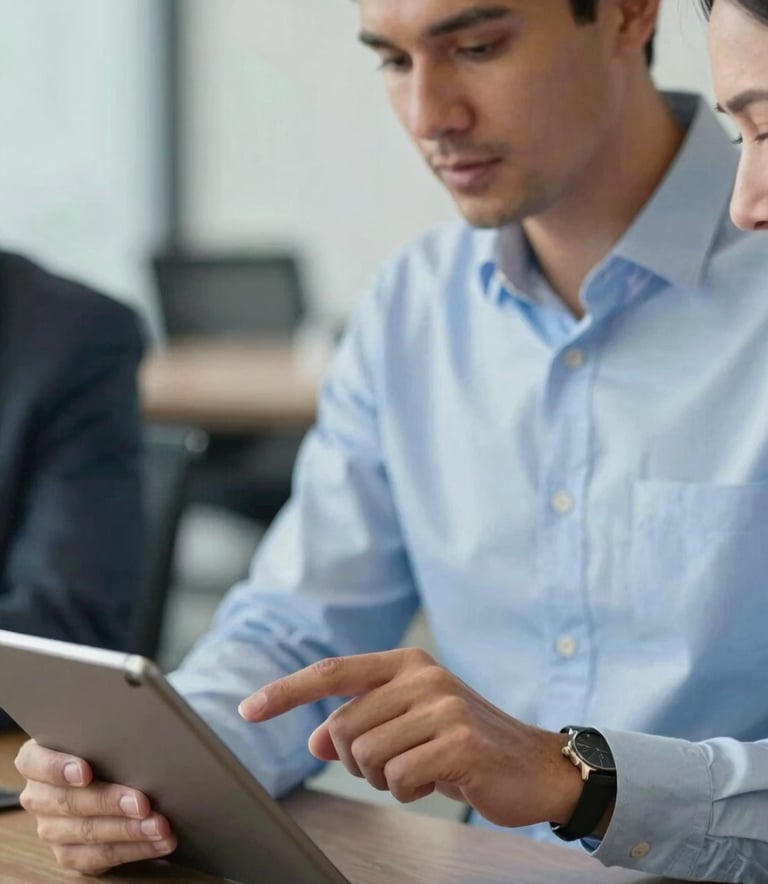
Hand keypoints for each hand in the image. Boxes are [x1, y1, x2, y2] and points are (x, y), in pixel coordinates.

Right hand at [15, 739, 175, 874]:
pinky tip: (160, 842)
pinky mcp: (70, 854)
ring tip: (160, 826)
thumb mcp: (98, 732)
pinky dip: (136, 849)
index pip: (35, 762)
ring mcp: (51, 829)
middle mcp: (39, 797)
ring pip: (88, 833)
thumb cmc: (105, 744)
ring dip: (129, 831)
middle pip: (68, 803)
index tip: (85, 773)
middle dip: (110, 803)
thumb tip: (142, 726)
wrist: (109, 771)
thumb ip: (105, 732)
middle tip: (143, 803)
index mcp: (35, 761)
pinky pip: (101, 857)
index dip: (58, 768)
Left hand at [239, 648, 581, 827]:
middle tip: (398, 763)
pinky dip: (410, 790)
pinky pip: (399, 779)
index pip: (332, 672)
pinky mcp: (459, 740)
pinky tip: (441, 779)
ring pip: (367, 756)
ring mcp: (443, 705)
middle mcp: (422, 675)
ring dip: (385, 777)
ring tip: (422, 768)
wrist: (536, 765)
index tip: (247, 709)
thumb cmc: (466, 743)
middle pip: (344, 728)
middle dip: (358, 760)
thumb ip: (362, 722)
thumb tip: (314, 739)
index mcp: (406, 663)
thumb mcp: (409, 725)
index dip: (285, 690)